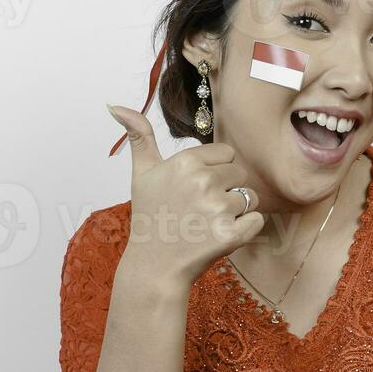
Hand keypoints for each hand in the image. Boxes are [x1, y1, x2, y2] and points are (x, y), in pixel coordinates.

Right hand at [107, 104, 265, 287]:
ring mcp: (218, 209)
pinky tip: (221, 236)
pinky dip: (246, 230)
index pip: (227, 154)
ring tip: (209, 223)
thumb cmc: (151, 216)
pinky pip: (257, 221)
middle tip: (201, 210)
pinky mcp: (231, 235)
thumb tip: (115, 106)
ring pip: (250, 198)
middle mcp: (203, 181)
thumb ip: (139, 136)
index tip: (196, 189)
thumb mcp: (142, 173)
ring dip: (236, 212)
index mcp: (186, 162)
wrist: (155, 265)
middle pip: (240, 175)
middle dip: (227, 191)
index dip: (216, 172)